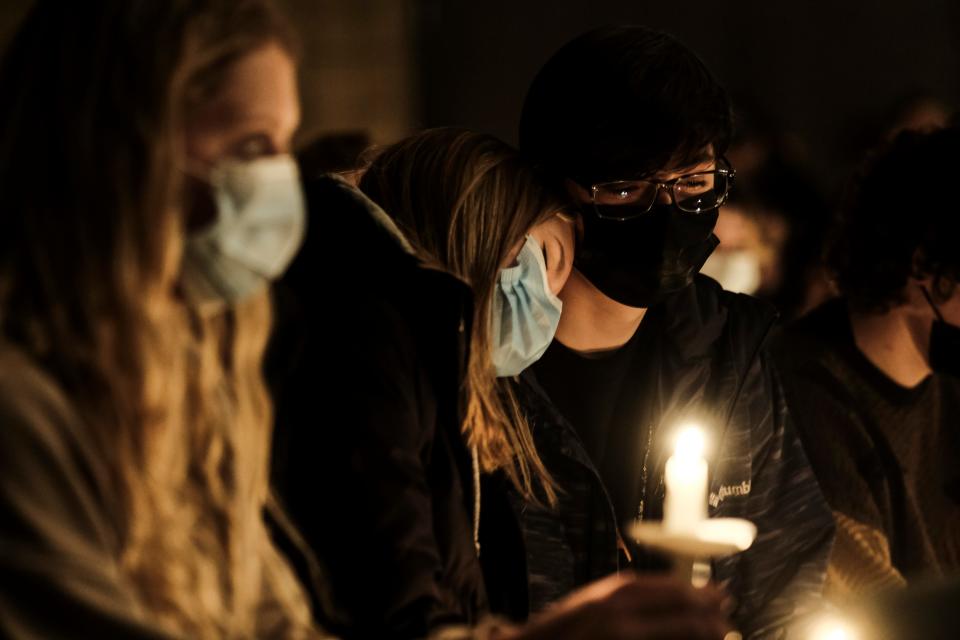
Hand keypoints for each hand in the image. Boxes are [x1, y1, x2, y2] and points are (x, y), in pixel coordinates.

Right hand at [498, 573, 731, 639]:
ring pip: (681, 635)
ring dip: (703, 635)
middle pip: (683, 615)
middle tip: (726, 622)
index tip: (720, 595)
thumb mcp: (596, 602)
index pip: (673, 590)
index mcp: (616, 594)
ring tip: (719, 635)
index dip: (702, 595)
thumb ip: (631, 598)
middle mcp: (621, 616)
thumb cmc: (566, 629)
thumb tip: (678, 592)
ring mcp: (623, 639)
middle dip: (711, 618)